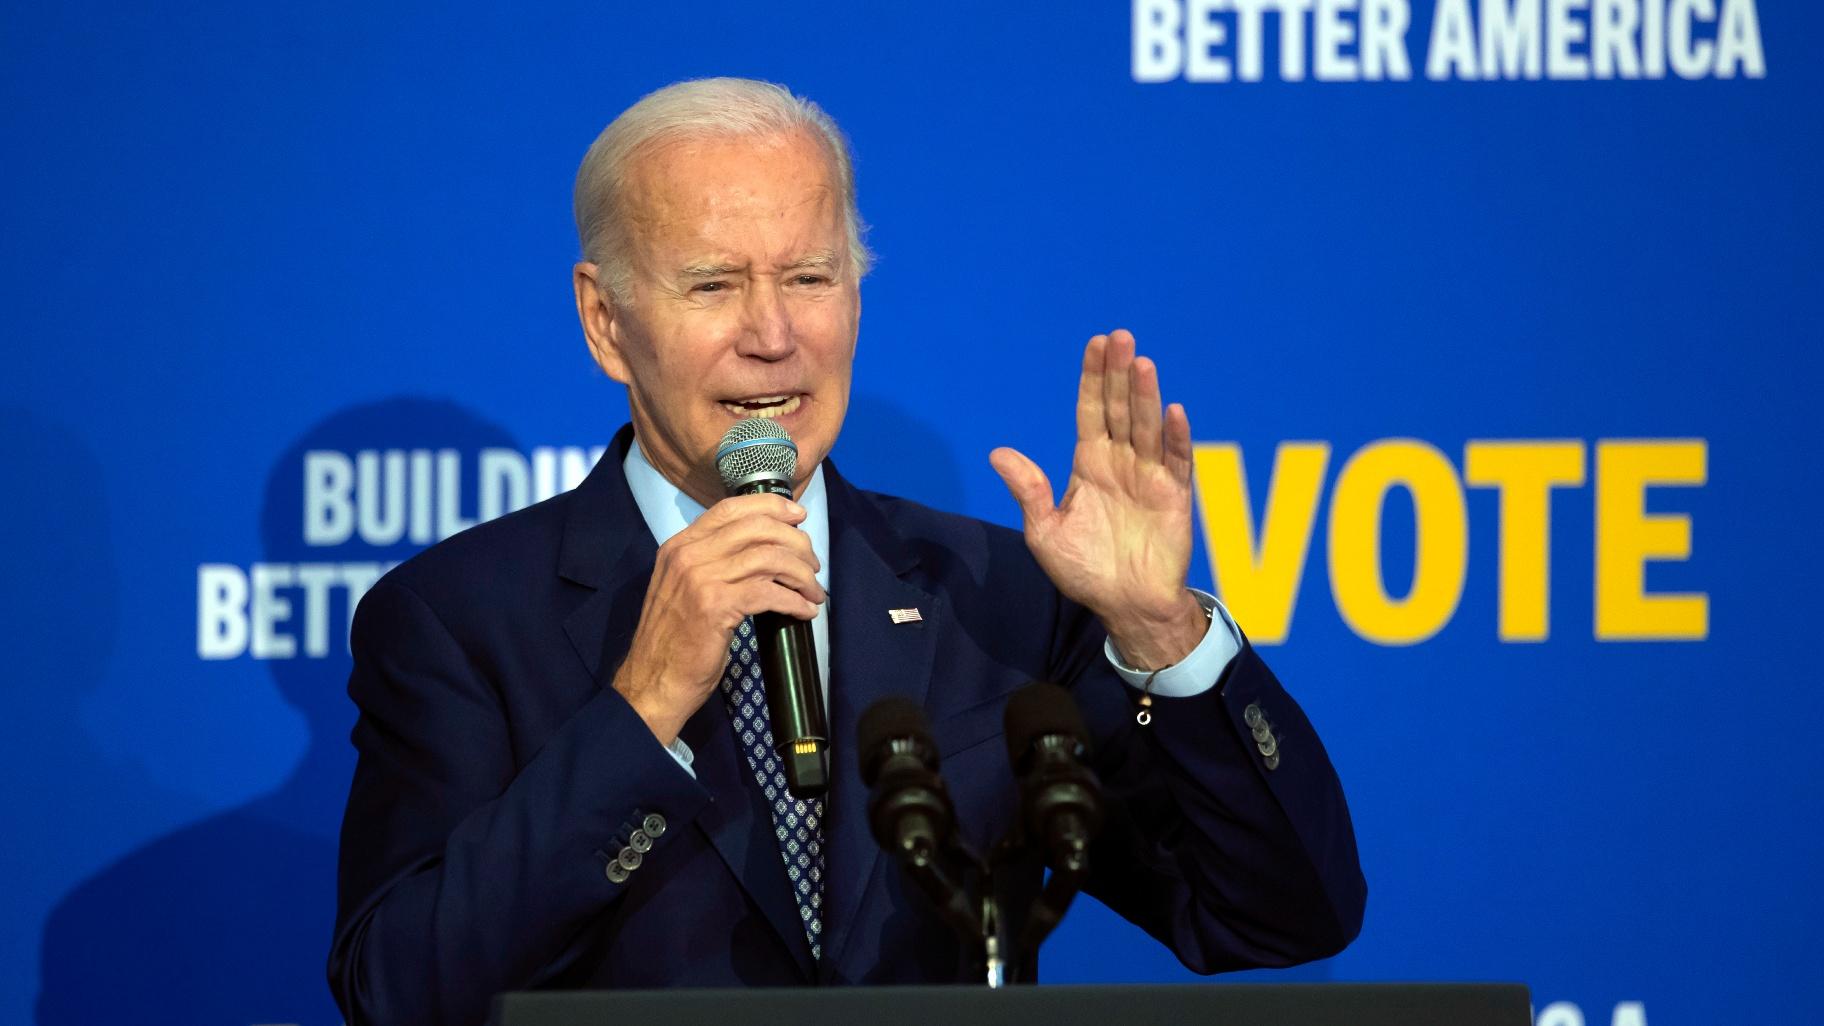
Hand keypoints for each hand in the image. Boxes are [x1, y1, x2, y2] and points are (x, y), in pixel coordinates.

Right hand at [614, 493, 824, 744]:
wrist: (653, 681)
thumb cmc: (675, 640)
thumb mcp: (686, 588)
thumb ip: (713, 562)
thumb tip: (763, 548)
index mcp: (680, 546)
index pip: (730, 508)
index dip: (770, 506)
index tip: (798, 516)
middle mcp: (687, 554)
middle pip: (756, 528)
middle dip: (795, 542)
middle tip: (812, 564)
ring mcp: (699, 579)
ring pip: (768, 558)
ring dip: (801, 574)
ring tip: (814, 592)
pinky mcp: (715, 606)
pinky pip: (768, 592)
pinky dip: (794, 601)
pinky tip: (805, 611)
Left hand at [990, 329, 1206, 669]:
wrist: (1125, 606)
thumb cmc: (1084, 571)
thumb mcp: (1045, 532)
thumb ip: (1028, 491)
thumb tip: (997, 453)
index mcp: (1089, 464)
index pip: (1091, 410)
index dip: (1093, 378)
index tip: (1095, 344)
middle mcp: (1120, 462)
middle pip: (1119, 408)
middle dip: (1118, 373)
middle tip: (1120, 337)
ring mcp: (1149, 476)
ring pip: (1146, 427)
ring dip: (1145, 396)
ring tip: (1141, 363)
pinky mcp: (1174, 497)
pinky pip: (1177, 462)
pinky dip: (1176, 438)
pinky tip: (1173, 411)